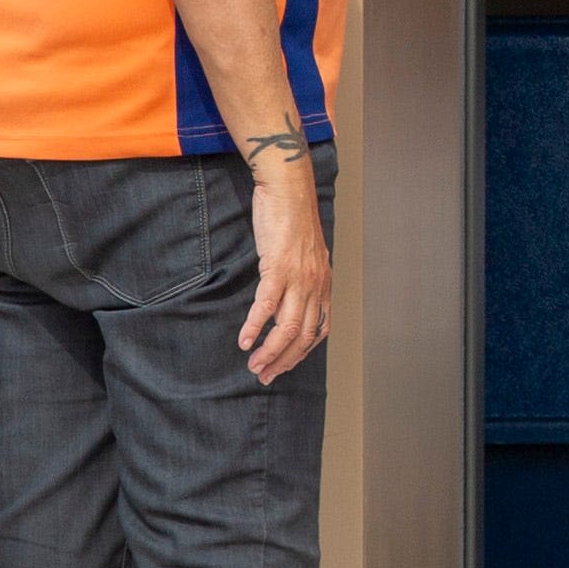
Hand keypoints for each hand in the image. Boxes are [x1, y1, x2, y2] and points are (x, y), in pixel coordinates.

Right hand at [238, 150, 330, 382]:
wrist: (288, 191)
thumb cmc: (292, 222)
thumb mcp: (304, 256)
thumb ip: (301, 280)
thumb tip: (287, 301)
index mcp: (324, 284)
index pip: (320, 329)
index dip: (302, 352)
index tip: (285, 365)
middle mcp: (316, 285)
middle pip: (303, 334)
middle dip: (284, 360)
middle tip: (265, 375)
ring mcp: (299, 277)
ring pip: (287, 326)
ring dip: (270, 351)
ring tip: (255, 366)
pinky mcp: (278, 267)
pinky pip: (267, 305)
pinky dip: (256, 326)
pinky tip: (245, 341)